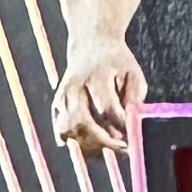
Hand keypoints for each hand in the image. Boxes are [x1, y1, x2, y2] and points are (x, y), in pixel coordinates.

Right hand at [52, 36, 147, 155]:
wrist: (91, 43)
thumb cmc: (117, 63)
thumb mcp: (132, 73)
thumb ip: (134, 97)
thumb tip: (131, 123)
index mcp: (97, 75)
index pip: (107, 108)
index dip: (120, 127)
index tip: (132, 138)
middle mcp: (75, 85)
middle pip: (82, 120)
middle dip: (103, 141)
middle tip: (121, 148)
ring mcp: (62, 95)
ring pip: (68, 128)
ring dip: (87, 144)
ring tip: (106, 148)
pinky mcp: (56, 103)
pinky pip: (60, 129)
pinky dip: (74, 142)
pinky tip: (90, 146)